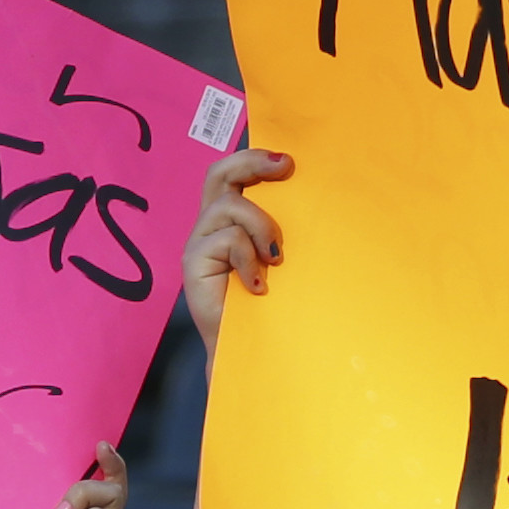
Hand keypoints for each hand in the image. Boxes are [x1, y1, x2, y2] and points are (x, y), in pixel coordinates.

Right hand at [183, 147, 291, 351]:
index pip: (232, 174)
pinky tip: (258, 285)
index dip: (254, 158)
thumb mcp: (281, 257)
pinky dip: (248, 259)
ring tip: (276, 258)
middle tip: (285, 167)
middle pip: (218, 174)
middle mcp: (209, 226)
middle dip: (251, 163)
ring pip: (228, 206)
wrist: (250, 350)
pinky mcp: (193, 263)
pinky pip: (226, 240)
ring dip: (261, 226)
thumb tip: (315, 194)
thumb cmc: (272, 305)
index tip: (289, 161)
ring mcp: (198, 243)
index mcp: (230, 221)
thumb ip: (282, 228)